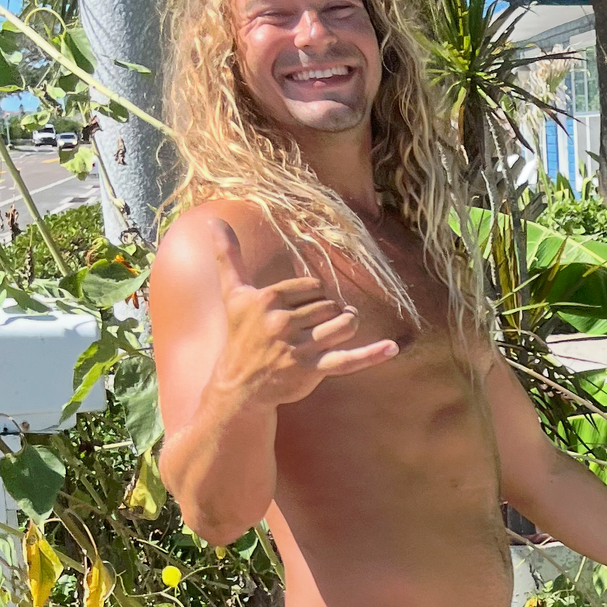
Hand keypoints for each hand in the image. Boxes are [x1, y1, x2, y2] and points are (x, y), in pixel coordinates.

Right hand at [207, 221, 399, 407]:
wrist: (240, 385)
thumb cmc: (240, 335)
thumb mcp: (233, 294)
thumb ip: (227, 256)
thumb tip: (213, 221)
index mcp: (268, 299)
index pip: (312, 286)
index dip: (311, 297)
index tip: (295, 311)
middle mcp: (282, 322)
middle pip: (329, 305)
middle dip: (327, 314)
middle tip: (309, 328)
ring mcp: (298, 347)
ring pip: (343, 324)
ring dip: (345, 325)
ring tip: (336, 330)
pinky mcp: (312, 370)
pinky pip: (348, 360)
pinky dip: (372, 355)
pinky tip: (392, 347)